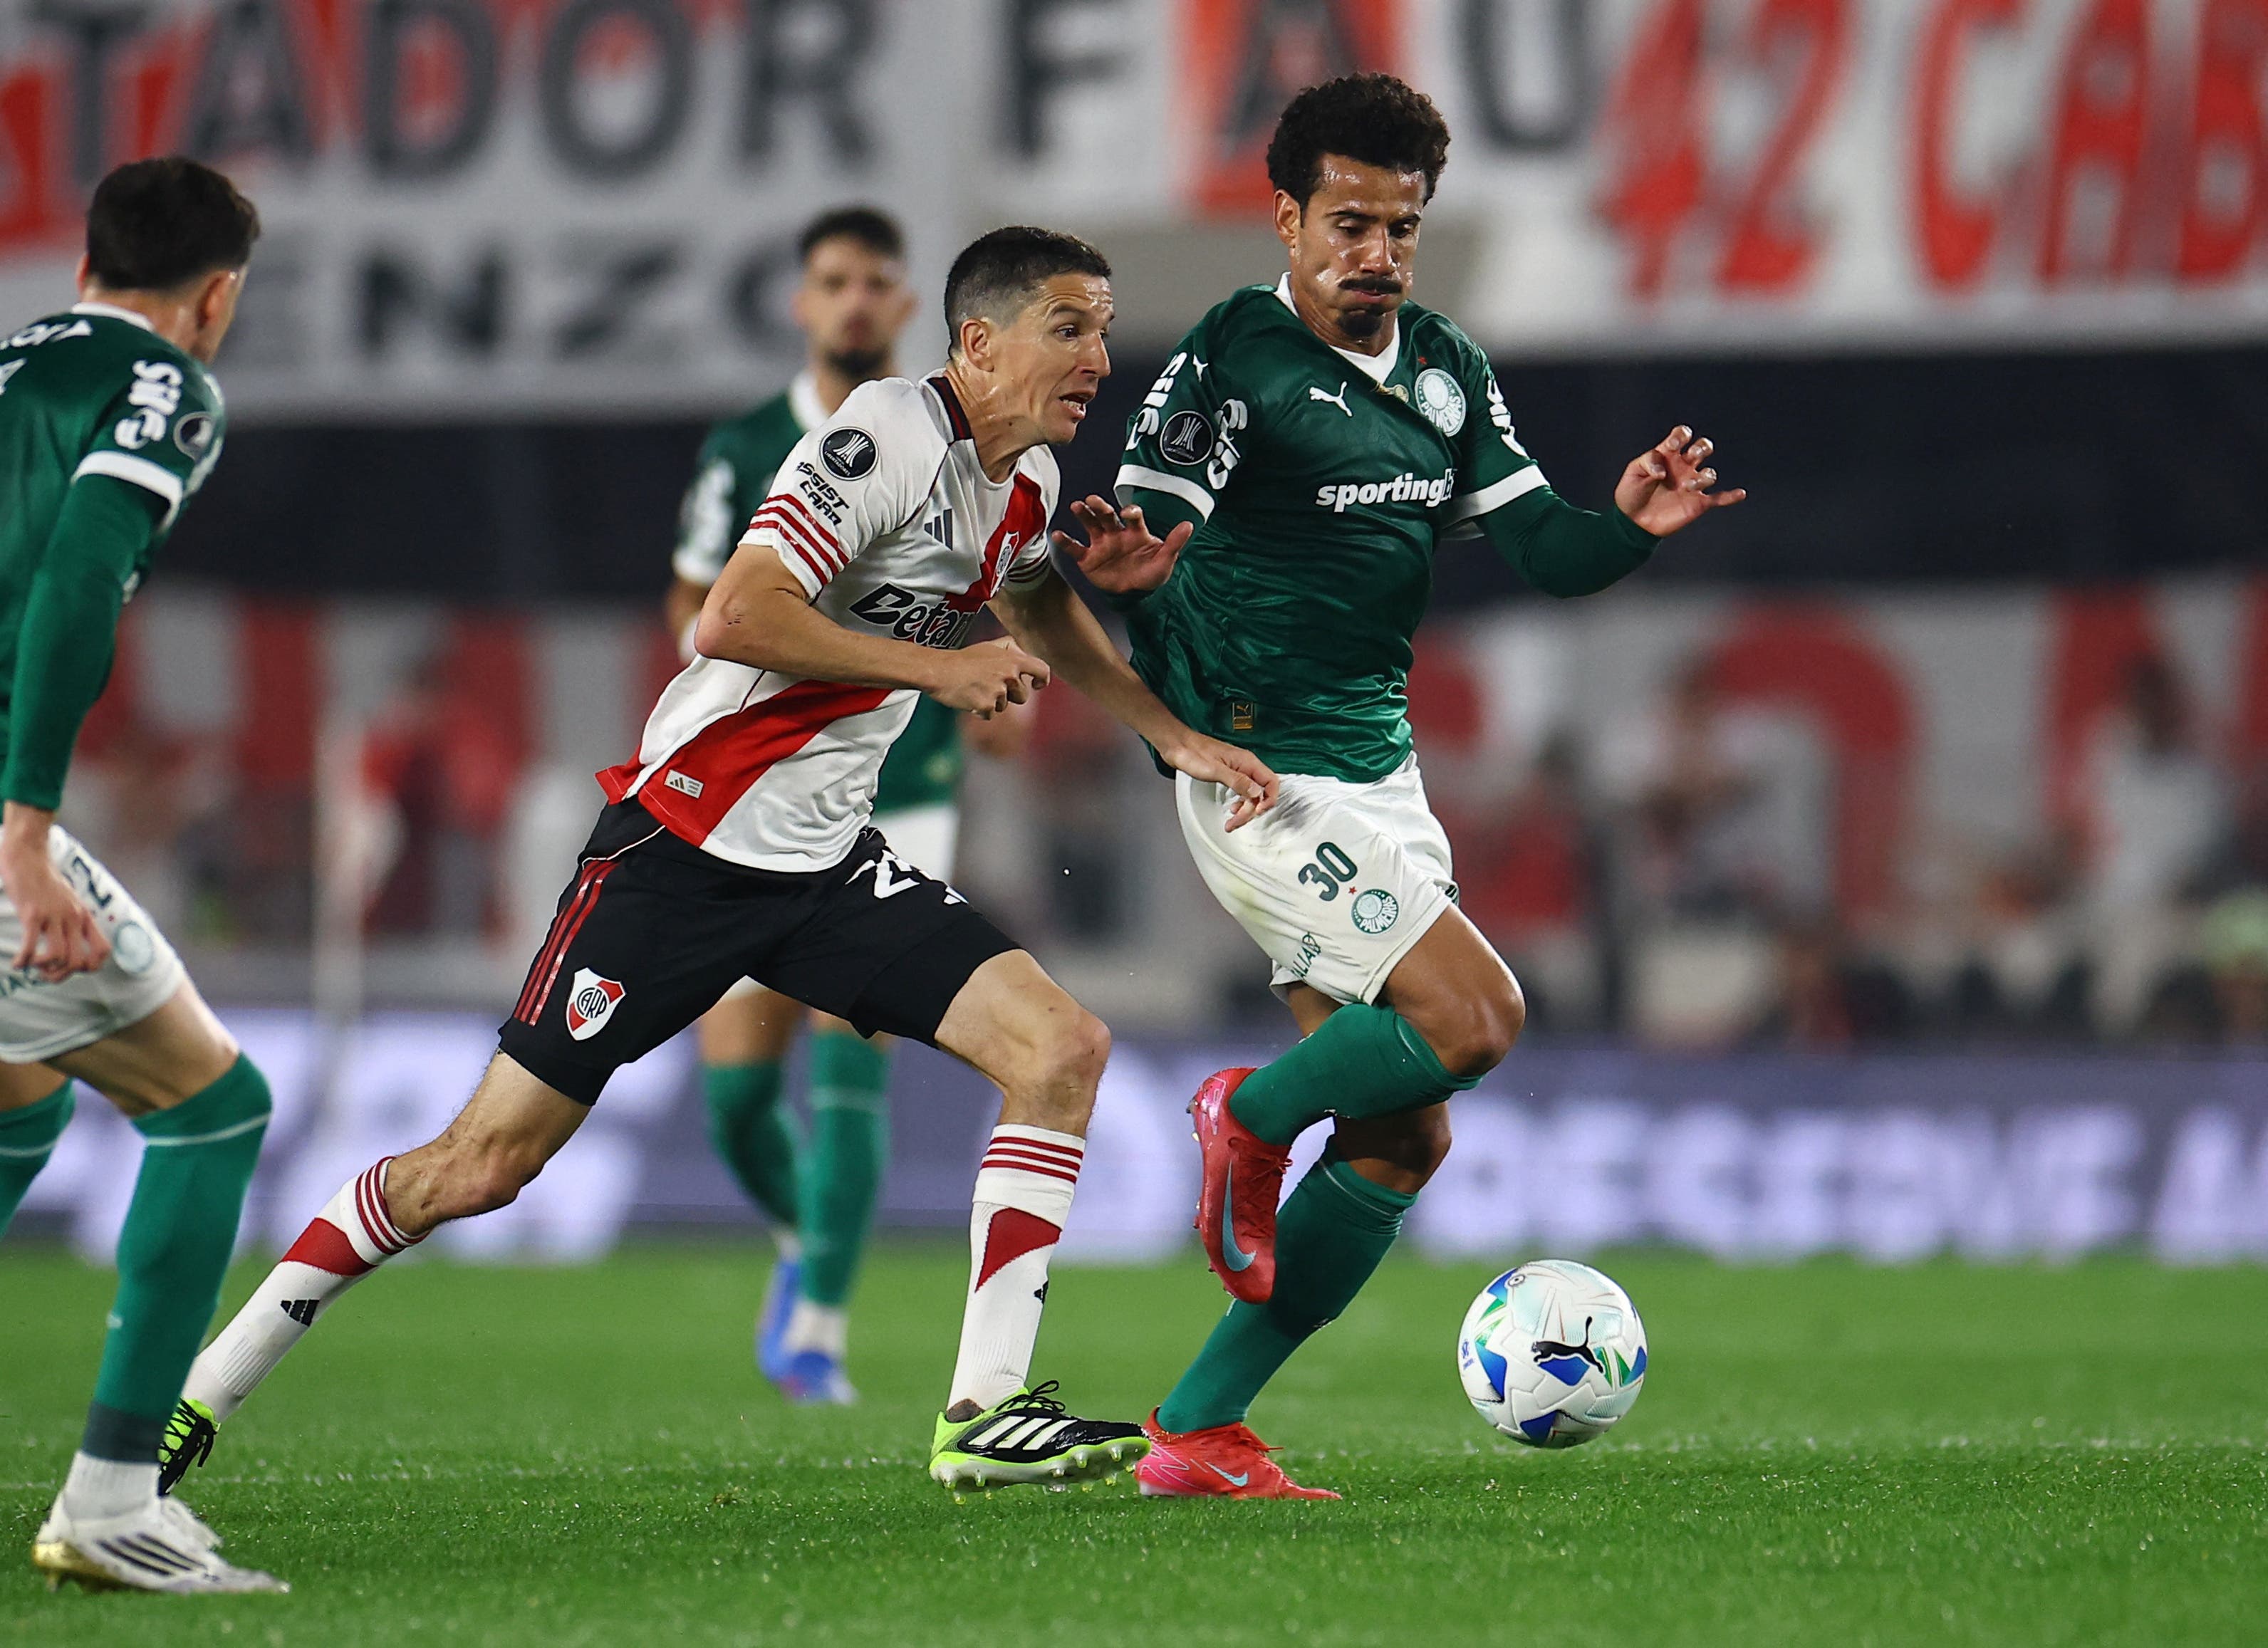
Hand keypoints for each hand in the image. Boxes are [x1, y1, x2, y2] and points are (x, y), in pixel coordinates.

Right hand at [0, 819, 106, 980]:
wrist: (27, 857)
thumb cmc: (45, 881)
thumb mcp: (68, 900)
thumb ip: (72, 918)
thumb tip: (71, 942)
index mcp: (84, 916)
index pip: (103, 949)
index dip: (93, 966)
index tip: (75, 969)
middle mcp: (73, 917)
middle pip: (79, 961)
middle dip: (63, 975)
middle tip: (48, 975)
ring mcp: (53, 916)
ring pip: (59, 957)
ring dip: (45, 970)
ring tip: (34, 968)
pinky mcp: (32, 914)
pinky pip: (31, 947)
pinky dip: (24, 961)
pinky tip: (18, 963)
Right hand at [926, 637, 1050, 717]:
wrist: (939, 671)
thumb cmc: (964, 659)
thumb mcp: (989, 646)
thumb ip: (1010, 648)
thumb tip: (1024, 654)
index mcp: (1013, 660)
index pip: (1042, 670)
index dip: (1041, 679)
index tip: (1036, 685)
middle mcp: (1009, 675)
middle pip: (1023, 696)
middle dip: (1010, 695)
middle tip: (990, 685)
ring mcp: (998, 692)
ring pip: (1004, 706)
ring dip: (993, 702)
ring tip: (976, 689)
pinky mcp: (986, 706)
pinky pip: (990, 714)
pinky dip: (980, 710)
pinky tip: (969, 698)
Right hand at [1050, 496, 1192, 594]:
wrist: (1136, 594)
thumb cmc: (1150, 573)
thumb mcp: (1166, 559)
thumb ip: (1174, 542)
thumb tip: (1189, 524)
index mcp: (1135, 531)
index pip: (1132, 516)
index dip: (1130, 512)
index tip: (1127, 513)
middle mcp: (1116, 533)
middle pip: (1107, 515)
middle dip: (1100, 506)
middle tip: (1092, 499)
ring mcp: (1101, 545)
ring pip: (1090, 525)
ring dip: (1084, 515)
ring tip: (1076, 506)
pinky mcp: (1088, 559)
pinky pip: (1075, 549)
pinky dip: (1066, 542)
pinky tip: (1057, 534)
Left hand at [1153, 731, 1279, 831]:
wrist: (1178, 745)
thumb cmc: (1192, 753)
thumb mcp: (1215, 770)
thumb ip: (1238, 781)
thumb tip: (1256, 792)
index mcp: (1247, 762)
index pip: (1271, 782)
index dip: (1268, 799)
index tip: (1257, 811)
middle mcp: (1245, 765)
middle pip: (1260, 792)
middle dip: (1251, 810)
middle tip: (1236, 822)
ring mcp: (1238, 770)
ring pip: (1250, 794)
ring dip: (1244, 810)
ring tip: (1232, 821)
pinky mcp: (1229, 774)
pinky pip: (1241, 791)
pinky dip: (1239, 803)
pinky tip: (1232, 809)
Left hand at [1613, 427, 1746, 535]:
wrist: (1632, 522)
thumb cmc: (1631, 494)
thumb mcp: (1633, 472)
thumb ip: (1648, 463)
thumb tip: (1664, 470)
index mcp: (1667, 455)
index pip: (1681, 435)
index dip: (1680, 435)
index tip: (1672, 445)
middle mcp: (1683, 466)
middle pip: (1703, 448)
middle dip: (1702, 447)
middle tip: (1693, 455)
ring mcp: (1692, 484)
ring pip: (1710, 473)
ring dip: (1703, 477)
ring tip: (1687, 487)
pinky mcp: (1697, 503)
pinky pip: (1719, 499)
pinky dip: (1730, 497)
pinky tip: (1740, 493)